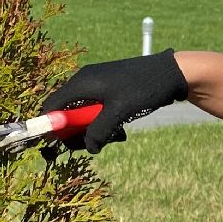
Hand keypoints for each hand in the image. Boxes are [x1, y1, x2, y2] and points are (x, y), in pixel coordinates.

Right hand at [40, 49, 188, 153]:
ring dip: (95, 131)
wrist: (171, 73)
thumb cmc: (143, 89)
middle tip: (94, 145)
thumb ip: (98, 131)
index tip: (60, 146)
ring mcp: (97, 86)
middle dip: (78, 133)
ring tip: (115, 137)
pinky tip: (121, 131)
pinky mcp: (109, 91)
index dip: (52, 128)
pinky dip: (105, 124)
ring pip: (84, 116)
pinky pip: (97, 112)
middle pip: (66, 114)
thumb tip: (89, 148)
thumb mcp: (118, 112)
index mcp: (81, 83)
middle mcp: (84, 83)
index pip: (51, 107)